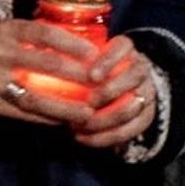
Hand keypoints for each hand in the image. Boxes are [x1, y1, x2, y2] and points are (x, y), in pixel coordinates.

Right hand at [0, 18, 106, 126]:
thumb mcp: (3, 31)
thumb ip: (33, 36)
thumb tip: (77, 39)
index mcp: (5, 32)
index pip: (44, 34)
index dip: (71, 43)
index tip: (95, 52)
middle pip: (45, 65)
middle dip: (77, 76)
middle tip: (101, 84)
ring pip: (34, 97)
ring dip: (64, 107)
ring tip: (88, 113)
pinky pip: (21, 114)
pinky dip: (44, 119)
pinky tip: (63, 122)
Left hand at [73, 36, 158, 153]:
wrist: (120, 88)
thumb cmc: (91, 73)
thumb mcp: (81, 61)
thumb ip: (67, 61)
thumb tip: (37, 61)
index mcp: (126, 51)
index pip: (124, 47)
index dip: (110, 61)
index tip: (92, 76)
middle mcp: (141, 69)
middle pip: (135, 76)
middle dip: (110, 91)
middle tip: (87, 103)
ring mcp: (147, 92)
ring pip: (135, 107)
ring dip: (106, 119)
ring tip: (79, 125)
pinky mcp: (145, 116)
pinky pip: (131, 130)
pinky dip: (106, 137)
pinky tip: (83, 138)